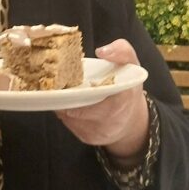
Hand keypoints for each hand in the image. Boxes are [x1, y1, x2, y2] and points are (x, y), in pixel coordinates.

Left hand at [55, 39, 148, 159]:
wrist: (131, 120)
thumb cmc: (128, 88)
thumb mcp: (131, 65)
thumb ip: (121, 51)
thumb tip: (101, 51)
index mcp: (123, 99)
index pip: (97, 95)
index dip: (78, 90)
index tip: (67, 78)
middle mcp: (111, 120)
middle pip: (77, 108)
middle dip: (65, 95)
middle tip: (56, 81)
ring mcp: (98, 132)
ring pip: (68, 115)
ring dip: (63, 102)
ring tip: (62, 89)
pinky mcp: (87, 138)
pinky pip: (68, 123)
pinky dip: (65, 110)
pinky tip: (69, 101)